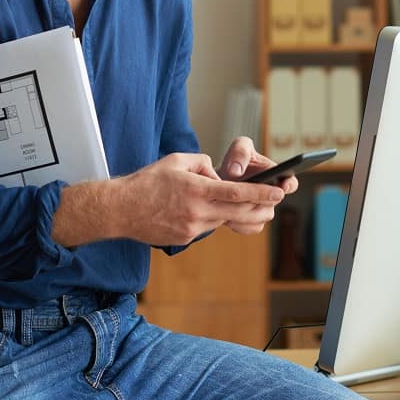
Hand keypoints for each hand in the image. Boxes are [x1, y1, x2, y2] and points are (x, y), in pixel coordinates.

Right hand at [111, 152, 285, 245]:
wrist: (121, 209)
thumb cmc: (147, 181)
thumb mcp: (176, 160)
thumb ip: (202, 163)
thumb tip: (218, 174)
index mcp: (197, 189)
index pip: (238, 192)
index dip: (261, 193)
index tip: (278, 192)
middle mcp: (197, 211)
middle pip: (238, 211)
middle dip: (259, 207)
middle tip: (273, 202)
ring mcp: (192, 228)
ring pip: (222, 219)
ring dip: (230, 211)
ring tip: (229, 201)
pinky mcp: (185, 238)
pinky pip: (206, 227)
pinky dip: (209, 217)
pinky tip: (197, 210)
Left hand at [217, 136, 296, 234]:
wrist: (218, 181)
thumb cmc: (235, 162)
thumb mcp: (239, 148)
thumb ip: (240, 152)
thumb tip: (236, 171)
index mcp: (277, 176)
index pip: (291, 183)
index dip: (289, 185)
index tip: (282, 185)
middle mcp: (272, 196)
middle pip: (272, 204)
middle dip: (258, 200)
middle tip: (245, 196)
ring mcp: (263, 211)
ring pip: (260, 218)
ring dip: (245, 212)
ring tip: (230, 205)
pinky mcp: (252, 223)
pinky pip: (250, 227)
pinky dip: (239, 223)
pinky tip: (226, 216)